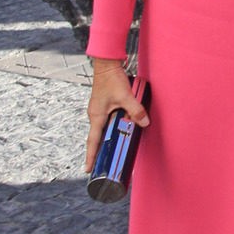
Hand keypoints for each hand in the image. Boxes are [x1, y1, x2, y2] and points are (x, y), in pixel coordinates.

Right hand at [85, 58, 149, 172]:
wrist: (106, 64)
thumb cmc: (111, 79)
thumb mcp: (125, 96)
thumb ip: (135, 110)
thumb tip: (144, 123)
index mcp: (96, 116)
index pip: (93, 141)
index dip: (91, 156)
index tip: (88, 169)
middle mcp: (95, 115)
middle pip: (97, 138)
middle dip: (99, 152)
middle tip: (100, 167)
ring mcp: (98, 110)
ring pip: (103, 129)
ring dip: (107, 139)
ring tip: (110, 153)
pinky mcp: (103, 106)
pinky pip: (106, 121)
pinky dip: (112, 128)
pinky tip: (119, 131)